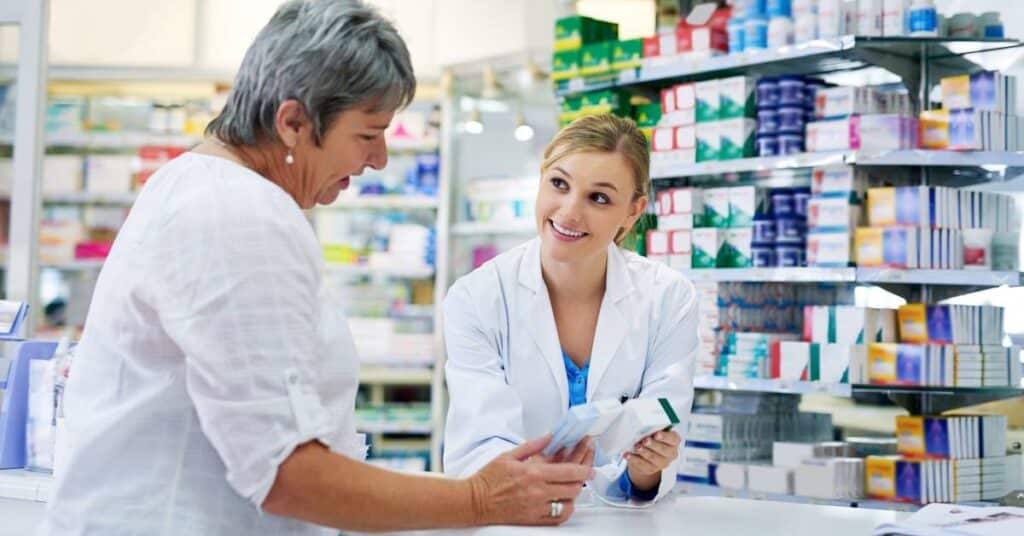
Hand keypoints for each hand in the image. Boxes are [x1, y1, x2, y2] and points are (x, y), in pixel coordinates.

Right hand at [468, 434, 592, 525]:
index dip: (584, 469)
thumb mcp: (509, 455)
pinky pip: (557, 518)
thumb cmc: (489, 478)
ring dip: (573, 496)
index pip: (569, 472)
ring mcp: (536, 507)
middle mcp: (537, 492)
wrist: (475, 501)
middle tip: (584, 476)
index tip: (591, 468)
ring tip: (572, 489)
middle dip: (582, 481)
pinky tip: (564, 504)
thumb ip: (533, 446)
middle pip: (572, 488)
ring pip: (568, 504)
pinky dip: (565, 511)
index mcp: (533, 473)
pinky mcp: (532, 519)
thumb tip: (549, 436)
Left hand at [624, 430, 681, 491]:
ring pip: (653, 458)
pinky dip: (634, 459)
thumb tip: (643, 425)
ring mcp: (661, 463)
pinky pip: (642, 465)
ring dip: (644, 452)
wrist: (647, 453)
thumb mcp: (655, 431)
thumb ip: (652, 428)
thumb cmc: (652, 438)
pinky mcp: (650, 469)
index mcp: (674, 441)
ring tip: (636, 447)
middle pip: (664, 450)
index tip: (657, 434)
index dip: (665, 437)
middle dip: (653, 444)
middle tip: (645, 440)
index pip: (673, 439)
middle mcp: (670, 453)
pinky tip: (628, 455)